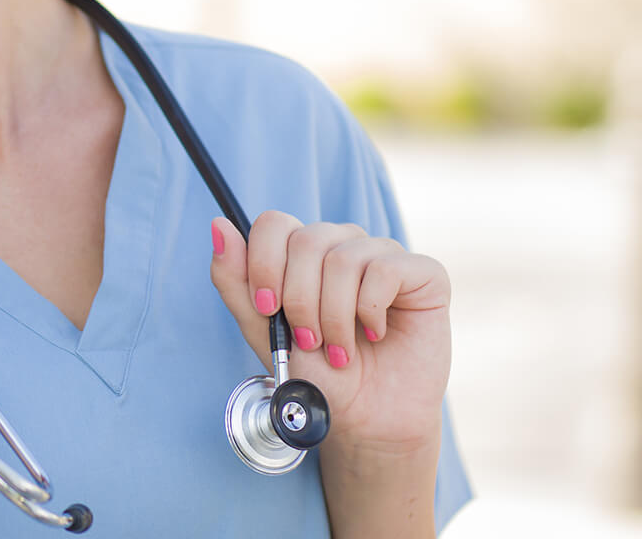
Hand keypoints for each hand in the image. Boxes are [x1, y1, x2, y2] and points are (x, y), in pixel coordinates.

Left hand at [208, 212, 450, 455]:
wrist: (363, 418)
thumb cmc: (316, 372)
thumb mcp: (263, 328)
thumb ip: (235, 280)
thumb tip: (219, 225)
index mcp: (303, 252)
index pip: (274, 223)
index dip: (265, 264)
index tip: (268, 308)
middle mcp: (342, 244)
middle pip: (306, 240)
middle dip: (300, 301)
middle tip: (310, 340)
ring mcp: (382, 254)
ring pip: (343, 258)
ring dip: (334, 316)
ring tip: (340, 349)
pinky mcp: (422, 273)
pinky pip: (384, 269)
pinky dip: (370, 311)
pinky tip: (376, 334)